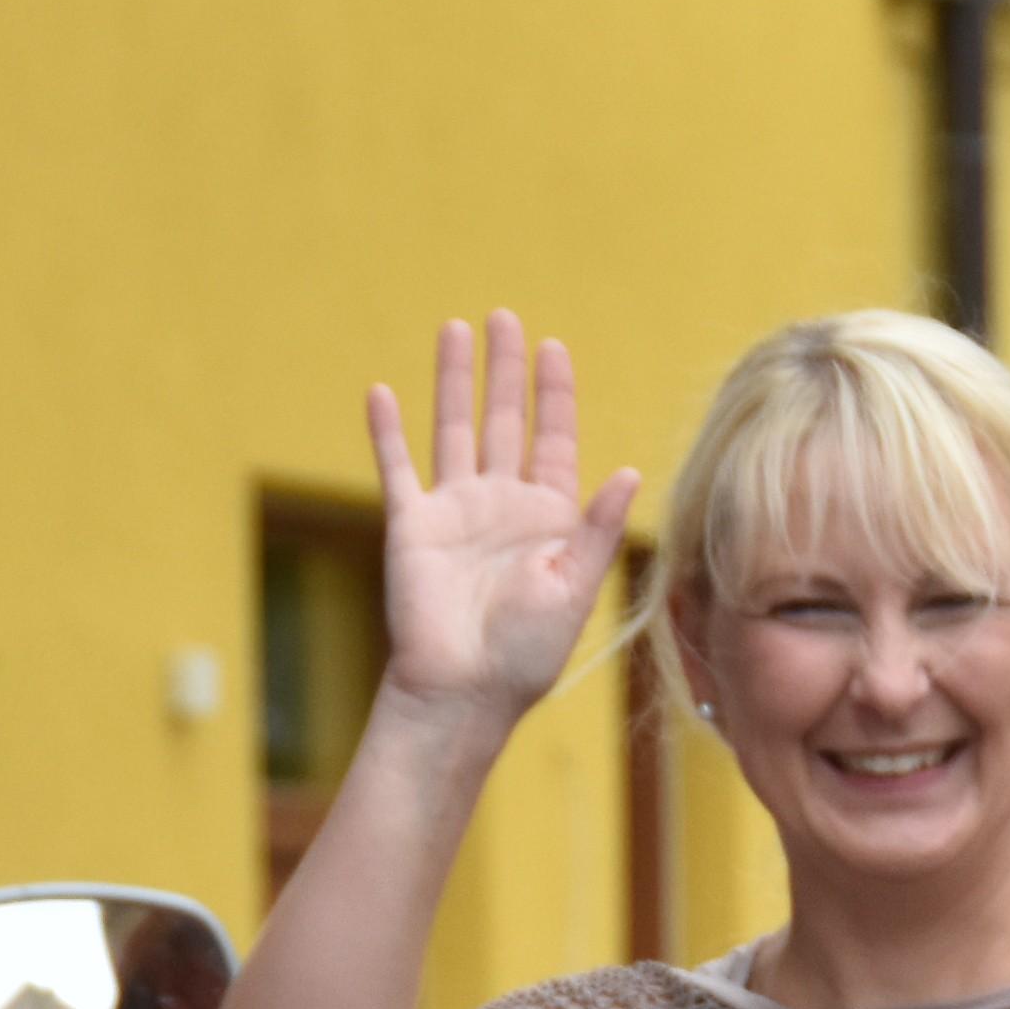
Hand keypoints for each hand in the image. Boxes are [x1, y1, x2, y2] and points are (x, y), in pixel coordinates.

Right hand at [367, 312, 642, 737]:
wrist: (464, 690)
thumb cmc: (526, 653)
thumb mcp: (574, 587)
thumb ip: (595, 527)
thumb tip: (628, 471)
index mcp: (548, 517)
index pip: (553, 438)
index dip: (554, 394)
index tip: (554, 347)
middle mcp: (501, 504)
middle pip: (504, 420)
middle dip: (506, 370)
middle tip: (506, 318)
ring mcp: (454, 510)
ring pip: (453, 428)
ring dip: (454, 380)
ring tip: (455, 329)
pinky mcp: (411, 525)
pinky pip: (397, 467)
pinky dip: (387, 431)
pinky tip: (381, 392)